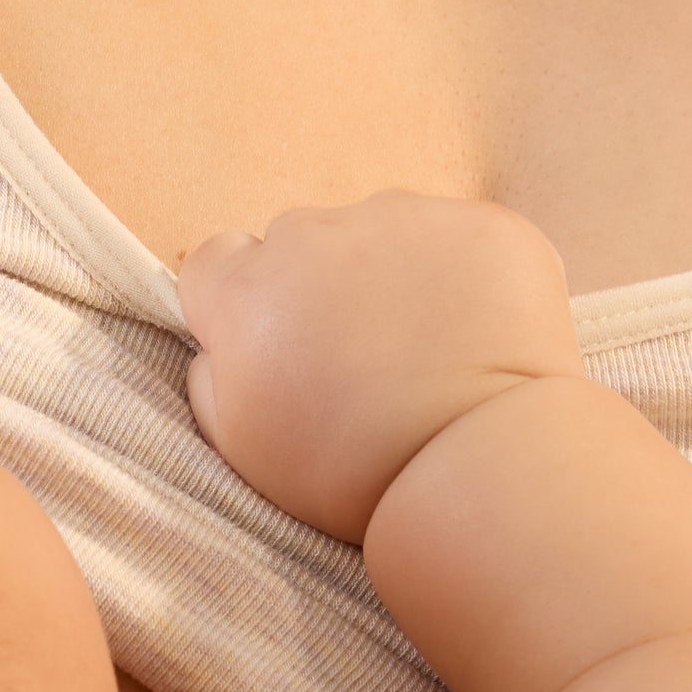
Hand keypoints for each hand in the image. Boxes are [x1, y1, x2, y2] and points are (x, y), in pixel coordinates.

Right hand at [177, 193, 583, 542]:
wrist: (477, 464)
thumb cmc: (350, 471)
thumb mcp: (240, 445)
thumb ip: (211, 377)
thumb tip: (219, 344)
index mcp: (248, 290)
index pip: (216, 260)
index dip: (242, 303)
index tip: (273, 345)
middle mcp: (316, 237)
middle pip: (299, 241)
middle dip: (317, 286)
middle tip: (358, 358)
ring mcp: (404, 220)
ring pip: (380, 231)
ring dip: (389, 273)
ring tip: (425, 350)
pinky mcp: (481, 225)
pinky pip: (455, 234)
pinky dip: (461, 273)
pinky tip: (477, 333)